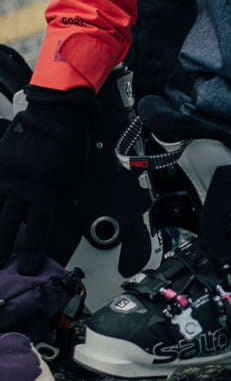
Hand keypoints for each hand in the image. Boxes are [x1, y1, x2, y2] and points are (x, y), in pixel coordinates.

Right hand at [0, 87, 96, 274]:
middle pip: (7, 224)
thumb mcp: (74, 174)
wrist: (53, 113)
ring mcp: (3, 173)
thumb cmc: (69, 143)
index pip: (38, 228)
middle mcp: (19, 184)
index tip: (29, 267)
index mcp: (43, 189)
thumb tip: (43, 210)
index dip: (33, 250)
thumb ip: (57, 194)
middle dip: (3, 248)